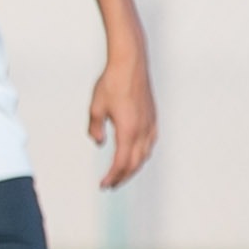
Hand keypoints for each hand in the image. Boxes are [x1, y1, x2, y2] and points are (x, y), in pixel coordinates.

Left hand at [90, 43, 156, 187]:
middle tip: (110, 185)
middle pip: (134, 163)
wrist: (131, 63)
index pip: (121, 163)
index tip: (103, 185)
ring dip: (132, 167)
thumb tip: (98, 142)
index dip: (112, 177)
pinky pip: (149, 143)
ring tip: (120, 174)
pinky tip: (134, 155)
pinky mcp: (153, 118)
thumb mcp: (96, 107)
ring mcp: (150, 124)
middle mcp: (143, 130)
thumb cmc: (112, 83)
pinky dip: (141, 154)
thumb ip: (95, 128)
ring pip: (144, 155)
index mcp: (128, 130)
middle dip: (122, 177)